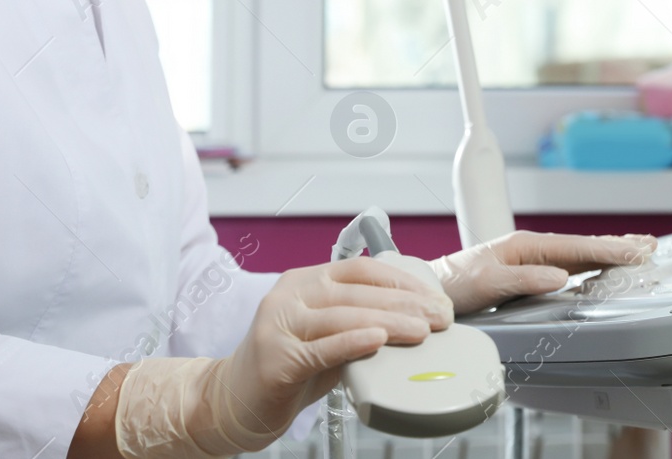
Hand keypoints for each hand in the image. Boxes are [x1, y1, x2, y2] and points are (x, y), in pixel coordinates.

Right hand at [115, 257, 454, 456]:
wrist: (231, 402)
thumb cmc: (285, 367)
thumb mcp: (325, 335)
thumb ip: (358, 322)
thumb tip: (414, 320)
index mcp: (305, 281)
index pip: (361, 269)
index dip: (402, 280)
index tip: (434, 297)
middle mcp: (289, 295)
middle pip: (358, 292)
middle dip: (406, 303)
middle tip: (439, 317)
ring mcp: (278, 324)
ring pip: (344, 316)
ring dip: (390, 322)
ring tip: (421, 331)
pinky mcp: (274, 358)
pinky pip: (322, 347)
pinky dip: (353, 342)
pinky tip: (378, 342)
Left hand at [429, 231, 656, 314]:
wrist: (434, 288)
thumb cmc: (456, 283)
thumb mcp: (488, 283)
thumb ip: (524, 279)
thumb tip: (559, 278)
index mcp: (527, 245)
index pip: (576, 248)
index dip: (608, 250)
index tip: (635, 252)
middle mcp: (533, 248)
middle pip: (583, 246)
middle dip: (617, 245)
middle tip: (649, 246)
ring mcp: (533, 259)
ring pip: (580, 254)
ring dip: (609, 252)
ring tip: (636, 250)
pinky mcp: (530, 272)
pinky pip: (570, 265)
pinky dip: (591, 263)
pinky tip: (601, 267)